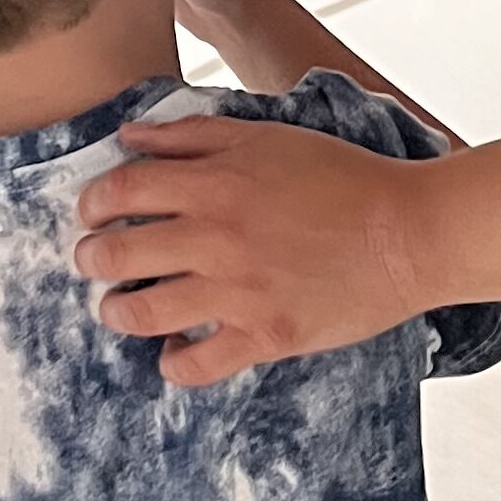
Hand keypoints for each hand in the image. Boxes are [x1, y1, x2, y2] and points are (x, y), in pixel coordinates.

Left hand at [74, 114, 429, 383]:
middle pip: (117, 254)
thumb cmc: (342, 178)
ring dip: (118, 311)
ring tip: (120, 307)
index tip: (91, 214)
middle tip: (94, 262)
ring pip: (143, 313)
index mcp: (215, 183)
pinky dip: (174, 363)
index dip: (93, 204)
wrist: (409, 233)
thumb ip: (194, 135)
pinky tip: (174, 352)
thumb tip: (130, 137)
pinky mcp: (265, 336)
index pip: (122, 191)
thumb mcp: (267, 137)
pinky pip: (196, 364)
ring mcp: (238, 291)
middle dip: (92, 260)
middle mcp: (216, 237)